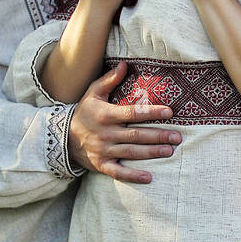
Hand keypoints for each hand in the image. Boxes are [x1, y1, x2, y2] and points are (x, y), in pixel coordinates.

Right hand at [67, 61, 181, 182]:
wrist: (63, 138)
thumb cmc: (84, 112)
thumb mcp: (93, 93)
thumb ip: (110, 80)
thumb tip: (125, 64)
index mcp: (105, 114)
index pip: (132, 113)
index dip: (151, 112)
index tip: (169, 112)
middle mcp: (105, 133)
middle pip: (136, 135)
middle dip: (158, 136)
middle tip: (178, 137)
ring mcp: (103, 150)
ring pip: (131, 152)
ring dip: (151, 153)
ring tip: (170, 151)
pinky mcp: (101, 164)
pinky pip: (118, 172)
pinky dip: (133, 176)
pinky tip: (149, 178)